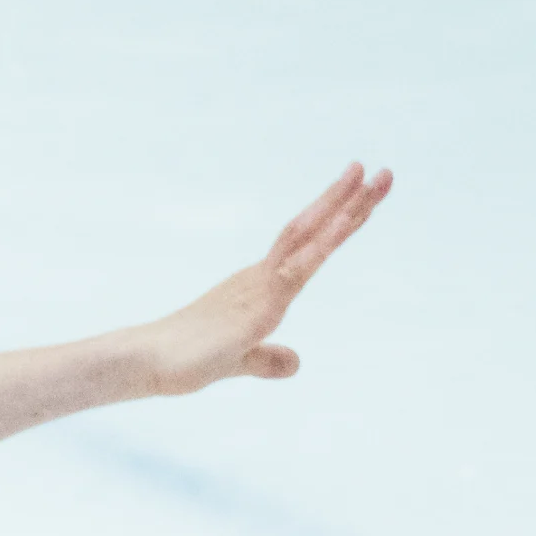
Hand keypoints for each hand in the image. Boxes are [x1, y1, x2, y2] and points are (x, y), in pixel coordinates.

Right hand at [137, 163, 391, 396]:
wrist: (150, 362)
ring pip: (307, 238)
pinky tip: (345, 223)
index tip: (365, 197)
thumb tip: (295, 362)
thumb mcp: (240, 361)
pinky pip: (296, 269)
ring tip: (370, 177)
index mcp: (262, 287)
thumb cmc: (187, 359)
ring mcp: (261, 286)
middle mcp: (263, 277)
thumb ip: (267, 359)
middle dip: (350, 201)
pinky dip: (323, 244)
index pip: (308, 247)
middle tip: (384, 172)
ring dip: (341, 208)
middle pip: (313, 230)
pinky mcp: (258, 305)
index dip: (339, 222)